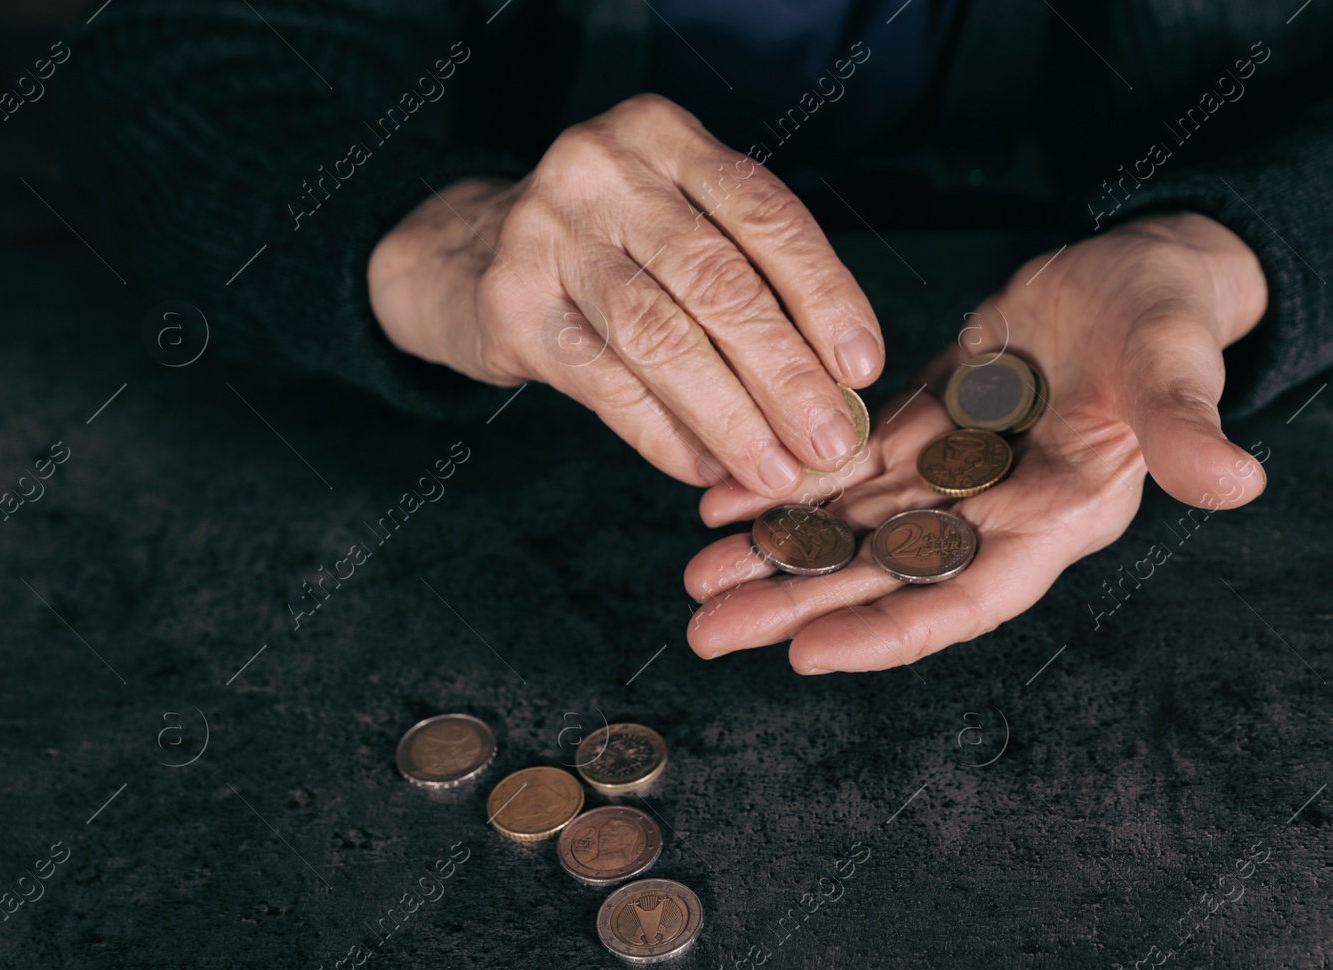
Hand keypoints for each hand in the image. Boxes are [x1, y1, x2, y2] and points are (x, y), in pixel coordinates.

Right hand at [367, 94, 883, 494]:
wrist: (469, 254)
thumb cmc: (610, 245)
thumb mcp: (679, 222)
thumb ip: (752, 279)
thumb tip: (838, 388)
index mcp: (663, 136)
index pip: (765, 214)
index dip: (825, 295)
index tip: (864, 367)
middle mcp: (601, 170)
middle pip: (717, 281)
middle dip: (786, 373)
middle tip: (833, 440)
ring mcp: (546, 233)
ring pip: (661, 337)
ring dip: (731, 417)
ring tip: (777, 471)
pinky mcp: (510, 304)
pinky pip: (605, 382)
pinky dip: (663, 434)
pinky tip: (705, 469)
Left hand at [683, 213, 1268, 670]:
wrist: (1139, 272)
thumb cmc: (1168, 321)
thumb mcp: (1176, 369)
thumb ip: (1187, 428)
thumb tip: (1237, 480)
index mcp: (1058, 515)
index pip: (965, 594)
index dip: (889, 630)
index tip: (806, 652)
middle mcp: (997, 509)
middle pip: (885, 574)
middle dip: (798, 603)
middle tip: (709, 632)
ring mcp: (957, 470)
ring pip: (854, 526)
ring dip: (778, 551)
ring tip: (697, 578)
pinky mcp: (929, 423)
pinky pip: (851, 464)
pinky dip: (792, 480)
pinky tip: (727, 498)